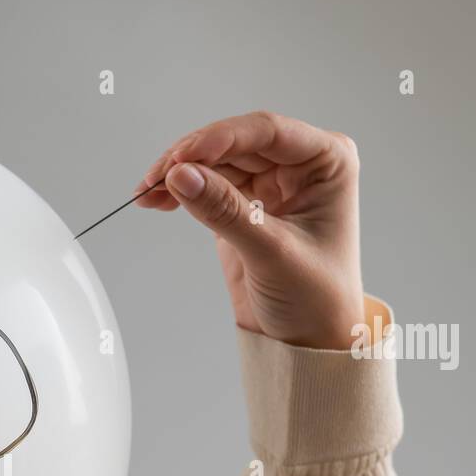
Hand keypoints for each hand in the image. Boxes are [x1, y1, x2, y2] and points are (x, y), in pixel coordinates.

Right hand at [136, 110, 364, 349]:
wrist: (307, 342)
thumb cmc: (316, 298)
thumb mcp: (271, 252)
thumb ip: (225, 211)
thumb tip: (181, 176)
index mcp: (327, 162)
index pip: (267, 133)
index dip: (220, 139)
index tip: (181, 157)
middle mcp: (299, 166)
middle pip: (234, 144)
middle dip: (191, 158)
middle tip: (156, 178)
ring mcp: (270, 184)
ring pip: (215, 162)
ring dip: (179, 174)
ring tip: (147, 192)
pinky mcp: (244, 205)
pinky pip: (207, 186)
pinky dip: (180, 191)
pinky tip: (156, 199)